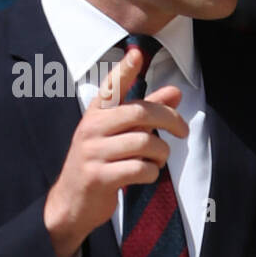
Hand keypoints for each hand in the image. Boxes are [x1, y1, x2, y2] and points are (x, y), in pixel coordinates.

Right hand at [43, 46, 187, 256]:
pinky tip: (145, 176)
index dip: (124, 70)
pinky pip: (140, 169)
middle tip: (183, 131)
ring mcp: (93, 153)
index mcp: (95, 115)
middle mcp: (91, 129)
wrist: (72, 203)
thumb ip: (146, 114)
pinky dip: (151, 173)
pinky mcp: (99, 177)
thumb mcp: (119, 135)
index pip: (110, 87)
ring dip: (161, 154)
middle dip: (169, 119)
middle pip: (140, 113)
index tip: (137, 53)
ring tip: (157, 161)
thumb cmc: (101, 163)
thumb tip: (175, 91)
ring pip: (145, 143)